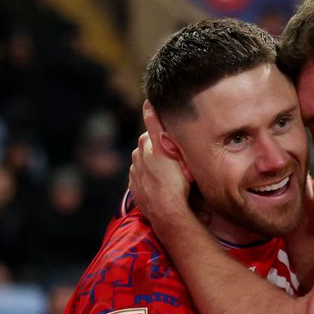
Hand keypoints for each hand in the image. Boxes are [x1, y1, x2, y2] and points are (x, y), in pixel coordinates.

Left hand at [130, 100, 196, 234]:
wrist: (167, 210)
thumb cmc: (175, 180)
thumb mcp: (169, 147)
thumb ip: (155, 124)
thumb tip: (147, 103)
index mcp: (145, 145)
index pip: (154, 132)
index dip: (166, 138)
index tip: (175, 144)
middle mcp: (137, 158)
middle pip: (150, 149)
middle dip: (161, 152)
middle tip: (177, 162)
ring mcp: (136, 175)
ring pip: (147, 165)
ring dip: (156, 167)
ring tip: (171, 176)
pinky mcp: (136, 189)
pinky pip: (144, 180)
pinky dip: (151, 181)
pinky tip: (162, 186)